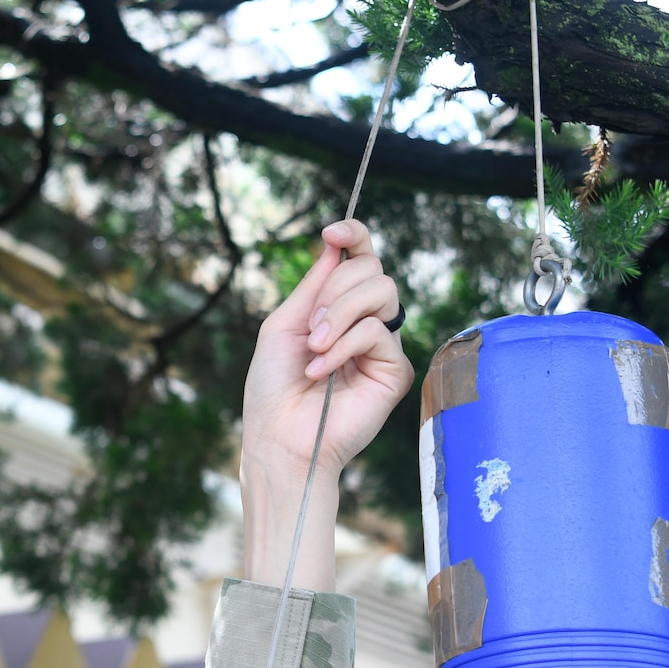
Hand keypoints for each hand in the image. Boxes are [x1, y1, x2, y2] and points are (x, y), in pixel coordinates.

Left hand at [240, 220, 414, 585]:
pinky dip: (343, 346)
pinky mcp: (395, 371)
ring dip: (338, 314)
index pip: (360, 261)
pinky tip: (321, 371)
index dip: (354, 236)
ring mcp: (383, 347)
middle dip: (335, 290)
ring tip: (313, 349)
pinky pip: (377, 332)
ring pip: (382, 292)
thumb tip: (334, 242)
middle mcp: (365, 324)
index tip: (333, 230)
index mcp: (338, 310)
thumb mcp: (284, 325)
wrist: (278, 437)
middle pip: (373, 270)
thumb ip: (313, 284)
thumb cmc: (274, 388)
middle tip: (309, 328)